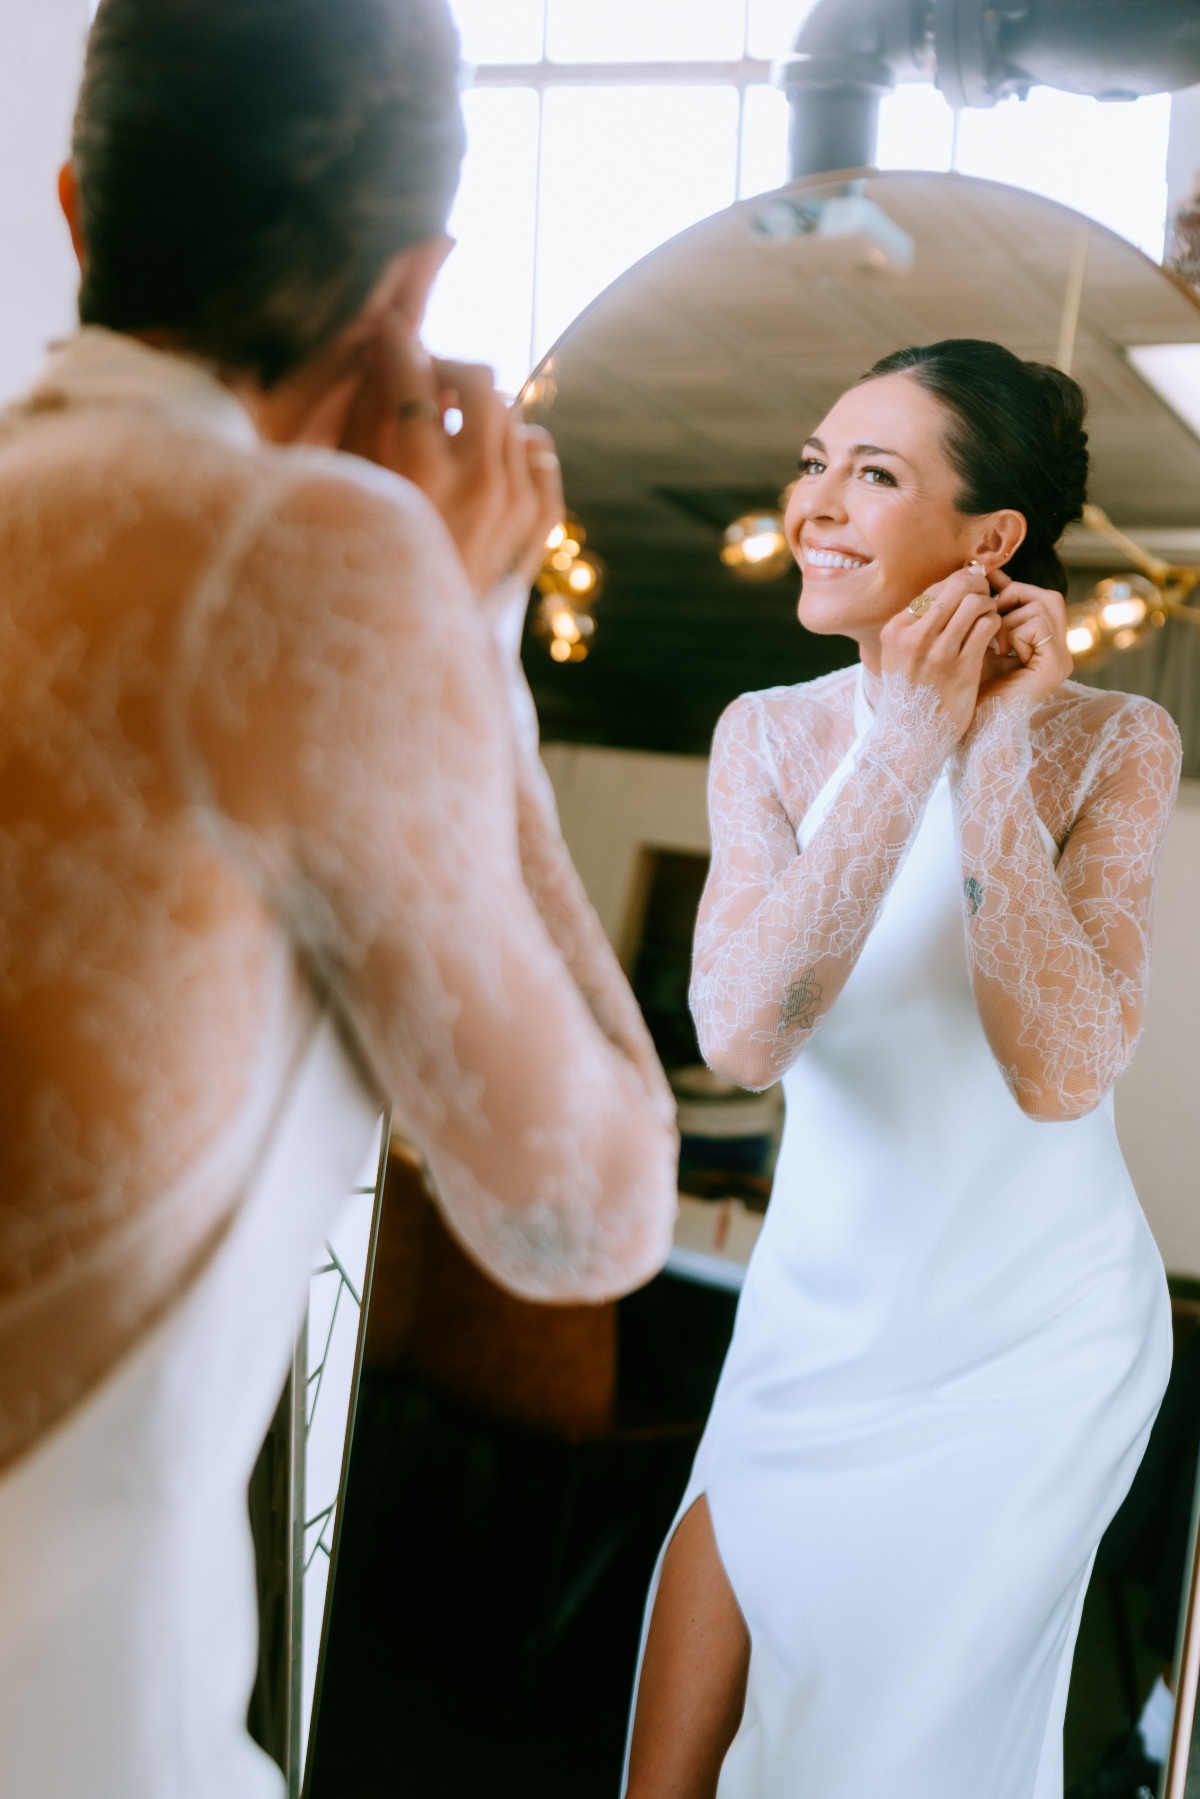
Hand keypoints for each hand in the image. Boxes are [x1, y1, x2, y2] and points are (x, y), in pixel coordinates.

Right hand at [338, 312, 563, 596]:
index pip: (414, 373)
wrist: (411, 652)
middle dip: (448, 368)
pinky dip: (522, 449)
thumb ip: (365, 414)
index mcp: (422, 470)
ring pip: (513, 416)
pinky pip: (543, 458)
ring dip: (481, 412)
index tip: (389, 332)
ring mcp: (515, 506)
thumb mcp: (349, 489)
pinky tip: (495, 455)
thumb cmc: (360, 568)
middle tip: (424, 379)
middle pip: (479, 380)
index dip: (397, 343)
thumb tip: (380, 349)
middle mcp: (479, 482)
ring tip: (450, 428)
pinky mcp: (535, 529)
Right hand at [879, 566, 1000, 740]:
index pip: (934, 588)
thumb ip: (917, 625)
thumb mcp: (899, 654)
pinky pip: (987, 627)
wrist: (910, 737)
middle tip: (986, 597)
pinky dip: (995, 624)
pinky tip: (993, 636)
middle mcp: (914, 637)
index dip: (958, 584)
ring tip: (990, 617)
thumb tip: (949, 589)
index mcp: (896, 629)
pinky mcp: (962, 669)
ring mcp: (938, 653)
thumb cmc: (909, 692)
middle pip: (956, 588)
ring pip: (975, 603)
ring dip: (989, 605)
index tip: (969, 593)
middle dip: (977, 586)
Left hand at [976, 571, 1071, 707]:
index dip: (1015, 587)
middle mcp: (1060, 651)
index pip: (1041, 598)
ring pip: (1042, 606)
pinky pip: (1037, 624)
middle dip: (1015, 596)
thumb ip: (989, 611)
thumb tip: (988, 572)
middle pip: (1048, 596)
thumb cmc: (972, 687)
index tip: (988, 580)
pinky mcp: (1056, 665)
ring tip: (995, 644)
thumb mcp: (980, 640)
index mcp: (1046, 645)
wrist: (975, 725)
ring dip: (1009, 619)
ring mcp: (1062, 659)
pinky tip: (1001, 653)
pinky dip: (1013, 632)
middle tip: (991, 613)